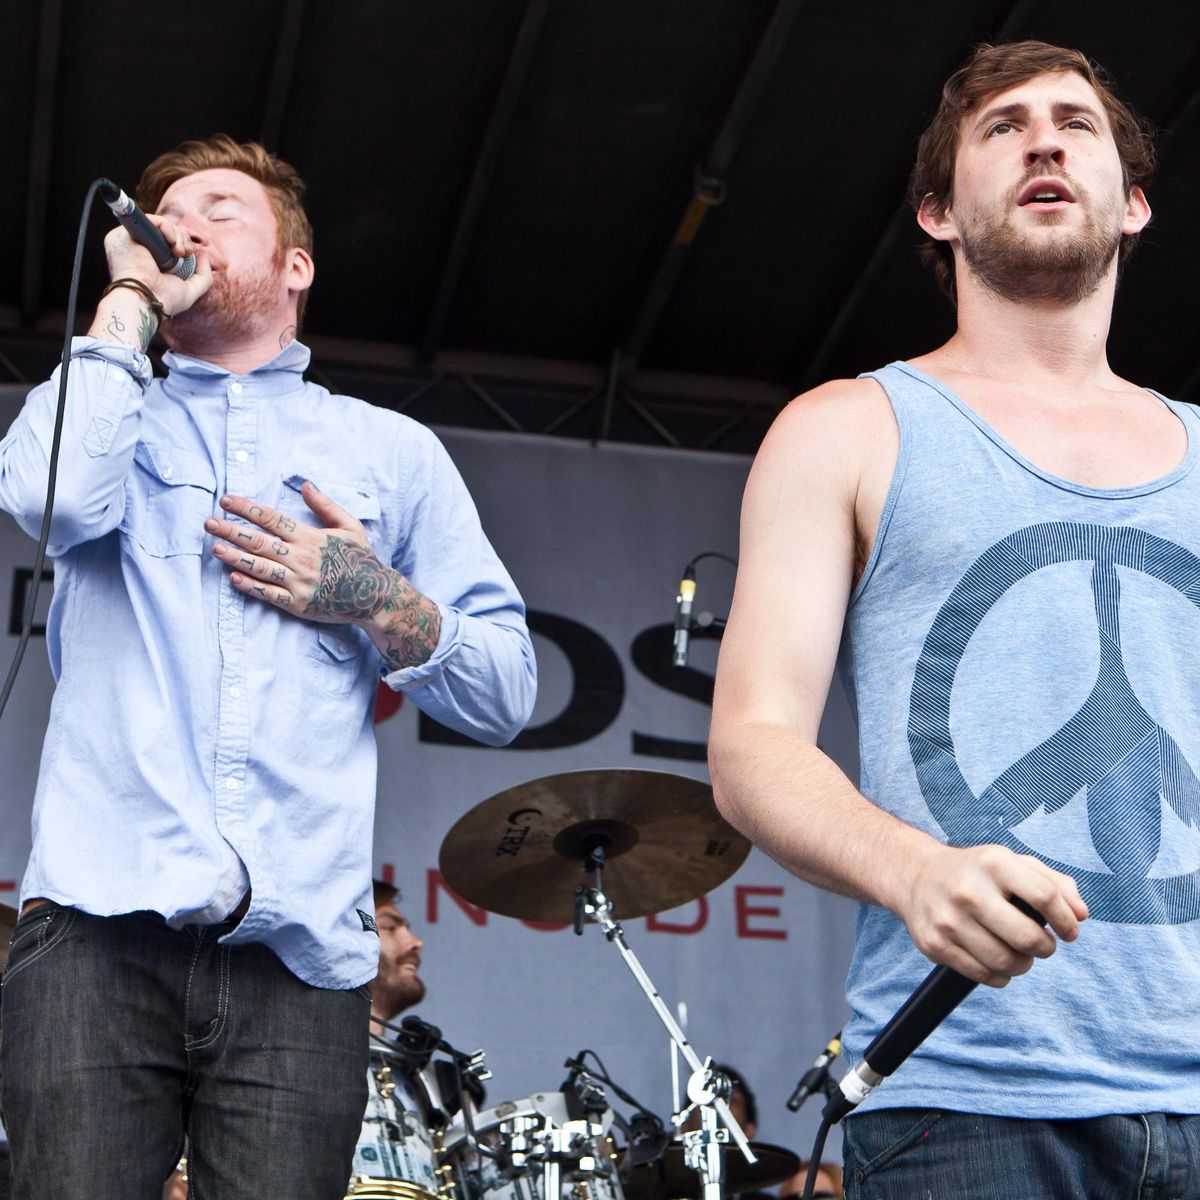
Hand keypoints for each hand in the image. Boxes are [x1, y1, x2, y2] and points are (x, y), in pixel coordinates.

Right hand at [99, 213, 212, 316]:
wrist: (145, 298)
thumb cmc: (164, 299)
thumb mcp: (190, 290)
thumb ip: (203, 275)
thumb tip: (204, 254)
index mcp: (151, 261)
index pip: (170, 242)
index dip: (185, 241)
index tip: (197, 249)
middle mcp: (139, 249)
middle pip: (168, 232)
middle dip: (184, 239)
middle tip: (186, 252)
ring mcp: (130, 240)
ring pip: (161, 225)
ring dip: (177, 235)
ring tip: (179, 251)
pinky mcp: (124, 233)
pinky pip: (149, 220)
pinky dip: (165, 226)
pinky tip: (171, 241)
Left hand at [206, 483, 442, 669]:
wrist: (375, 596)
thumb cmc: (361, 559)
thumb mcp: (350, 527)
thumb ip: (326, 506)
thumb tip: (305, 485)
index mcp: (310, 537)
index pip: (272, 518)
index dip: (247, 508)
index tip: (227, 500)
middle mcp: (301, 558)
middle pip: (260, 541)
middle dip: (232, 530)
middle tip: (209, 523)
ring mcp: (298, 582)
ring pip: (260, 567)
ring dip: (235, 557)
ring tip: (215, 548)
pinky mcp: (298, 604)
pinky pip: (270, 594)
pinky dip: (251, 587)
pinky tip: (234, 578)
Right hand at [894, 842, 1087, 986]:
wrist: (916, 877)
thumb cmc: (976, 872)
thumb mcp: (1014, 863)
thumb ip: (1055, 883)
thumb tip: (1082, 915)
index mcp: (992, 863)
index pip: (1045, 897)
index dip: (1066, 920)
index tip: (1069, 930)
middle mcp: (968, 890)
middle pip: (1028, 938)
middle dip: (1045, 947)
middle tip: (1041, 944)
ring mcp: (949, 920)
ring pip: (1007, 963)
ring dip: (1023, 964)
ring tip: (1018, 952)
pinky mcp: (935, 945)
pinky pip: (984, 976)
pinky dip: (1000, 975)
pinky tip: (995, 959)